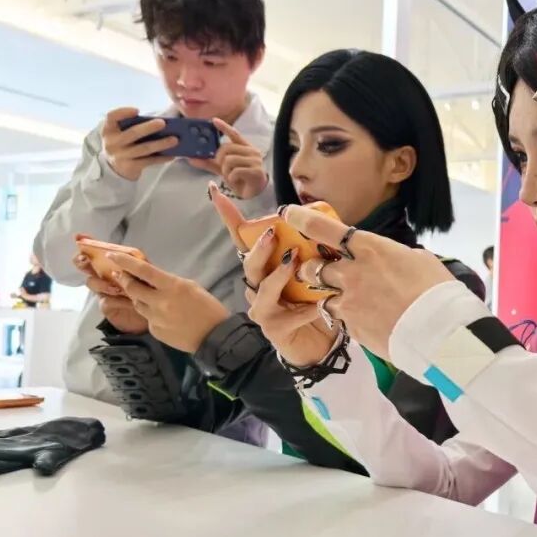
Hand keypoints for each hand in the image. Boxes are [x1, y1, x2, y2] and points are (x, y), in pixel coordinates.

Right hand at [73, 248, 147, 333]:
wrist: (154, 311)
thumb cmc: (148, 288)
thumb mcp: (145, 271)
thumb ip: (136, 261)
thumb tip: (126, 253)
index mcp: (112, 264)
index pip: (96, 251)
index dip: (86, 243)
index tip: (79, 237)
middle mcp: (104, 275)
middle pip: (85, 266)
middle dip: (82, 261)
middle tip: (85, 259)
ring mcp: (103, 291)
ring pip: (93, 283)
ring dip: (101, 283)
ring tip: (116, 286)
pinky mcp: (107, 306)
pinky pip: (105, 301)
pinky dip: (115, 300)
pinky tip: (127, 300)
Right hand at [100, 107, 177, 180]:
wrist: (115, 167)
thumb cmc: (124, 143)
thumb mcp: (121, 133)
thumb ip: (134, 125)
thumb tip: (161, 122)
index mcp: (109, 129)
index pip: (111, 117)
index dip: (123, 113)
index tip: (137, 110)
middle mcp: (112, 142)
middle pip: (132, 133)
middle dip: (148, 128)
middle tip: (163, 123)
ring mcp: (120, 156)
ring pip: (144, 148)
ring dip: (161, 144)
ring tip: (175, 140)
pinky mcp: (130, 167)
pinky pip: (149, 161)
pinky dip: (161, 158)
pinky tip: (172, 155)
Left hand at [105, 253, 229, 353]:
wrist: (215, 336)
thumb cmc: (208, 307)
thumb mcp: (191, 287)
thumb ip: (170, 282)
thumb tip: (152, 279)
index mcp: (172, 286)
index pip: (143, 270)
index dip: (125, 261)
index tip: (112, 255)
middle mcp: (159, 301)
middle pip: (132, 288)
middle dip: (124, 279)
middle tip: (120, 275)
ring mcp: (155, 318)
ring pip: (137, 304)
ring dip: (137, 297)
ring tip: (144, 295)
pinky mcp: (155, 331)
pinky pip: (147, 319)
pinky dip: (151, 314)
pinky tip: (163, 316)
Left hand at [188, 119, 267, 199]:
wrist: (254, 193)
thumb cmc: (240, 178)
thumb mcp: (223, 168)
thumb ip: (209, 163)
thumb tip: (192, 159)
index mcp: (245, 147)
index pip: (234, 134)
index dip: (224, 127)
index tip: (214, 121)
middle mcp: (252, 151)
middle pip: (227, 148)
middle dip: (219, 159)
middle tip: (222, 167)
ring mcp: (255, 161)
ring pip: (229, 160)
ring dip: (225, 171)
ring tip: (230, 176)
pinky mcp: (256, 171)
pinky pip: (235, 171)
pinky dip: (231, 178)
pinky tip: (236, 180)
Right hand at [210, 185, 339, 366]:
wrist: (320, 343)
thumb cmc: (313, 303)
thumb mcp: (313, 272)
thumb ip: (309, 251)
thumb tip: (316, 221)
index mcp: (264, 269)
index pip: (242, 240)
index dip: (228, 217)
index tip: (215, 192)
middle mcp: (257, 287)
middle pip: (250, 265)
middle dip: (259, 249)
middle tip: (272, 233)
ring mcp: (263, 310)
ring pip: (263, 291)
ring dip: (278, 276)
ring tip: (295, 264)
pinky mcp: (274, 330)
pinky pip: (288, 317)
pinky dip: (305, 309)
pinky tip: (319, 306)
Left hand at [283, 205, 454, 359]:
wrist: (440, 330)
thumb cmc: (437, 290)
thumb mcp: (419, 260)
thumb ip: (395, 256)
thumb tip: (391, 259)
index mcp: (370, 248)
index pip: (325, 229)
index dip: (302, 219)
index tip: (288, 212)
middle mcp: (353, 272)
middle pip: (313, 267)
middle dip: (312, 268)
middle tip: (320, 271)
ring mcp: (349, 300)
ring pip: (321, 295)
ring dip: (329, 295)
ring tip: (348, 300)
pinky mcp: (351, 325)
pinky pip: (338, 317)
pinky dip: (346, 317)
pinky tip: (366, 320)